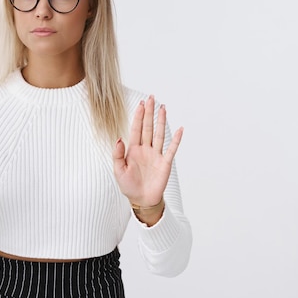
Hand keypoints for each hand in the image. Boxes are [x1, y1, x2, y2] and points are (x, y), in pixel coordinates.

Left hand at [112, 96, 182, 210]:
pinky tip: (179, 129)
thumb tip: (119, 138)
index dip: (138, 116)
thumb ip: (117, 155)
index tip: (140, 104)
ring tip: (162, 108)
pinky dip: (176, 139)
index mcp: (133, 150)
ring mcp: (156, 155)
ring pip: (159, 134)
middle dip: (149, 113)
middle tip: (151, 98)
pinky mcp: (165, 163)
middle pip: (148, 127)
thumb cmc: (129, 185)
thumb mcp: (118, 170)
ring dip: (161, 121)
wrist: (141, 199)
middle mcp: (145, 149)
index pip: (136, 129)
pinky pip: (172, 149)